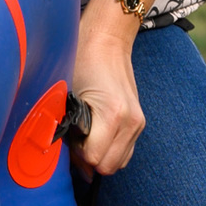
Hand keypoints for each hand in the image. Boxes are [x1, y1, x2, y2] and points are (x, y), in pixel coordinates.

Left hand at [67, 2, 146, 176]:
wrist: (107, 39)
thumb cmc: (81, 61)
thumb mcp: (67, 94)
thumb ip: (66, 128)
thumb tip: (65, 157)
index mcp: (113, 114)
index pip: (93, 159)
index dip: (75, 153)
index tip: (68, 136)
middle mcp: (131, 122)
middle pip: (108, 166)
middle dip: (88, 159)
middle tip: (75, 139)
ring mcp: (138, 123)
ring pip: (119, 163)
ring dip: (100, 156)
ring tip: (86, 135)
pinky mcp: (140, 121)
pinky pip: (126, 152)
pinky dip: (111, 150)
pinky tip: (97, 134)